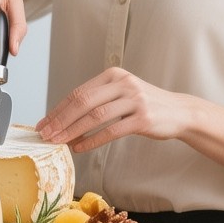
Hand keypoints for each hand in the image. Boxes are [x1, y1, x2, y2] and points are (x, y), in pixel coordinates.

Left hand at [36, 67, 185, 151]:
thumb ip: (97, 100)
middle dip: (61, 120)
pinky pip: (112, 130)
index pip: (78, 93)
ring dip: (73, 130)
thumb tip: (63, 118)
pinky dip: (92, 140)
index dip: (58, 109)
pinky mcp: (143, 118)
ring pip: (95, 116)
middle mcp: (123, 84)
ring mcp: (135, 100)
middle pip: (83, 102)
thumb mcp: (121, 94)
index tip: (44, 123)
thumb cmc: (143, 105)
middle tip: (45, 134)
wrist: (179, 112)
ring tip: (58, 141)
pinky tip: (79, 147)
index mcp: (113, 75)